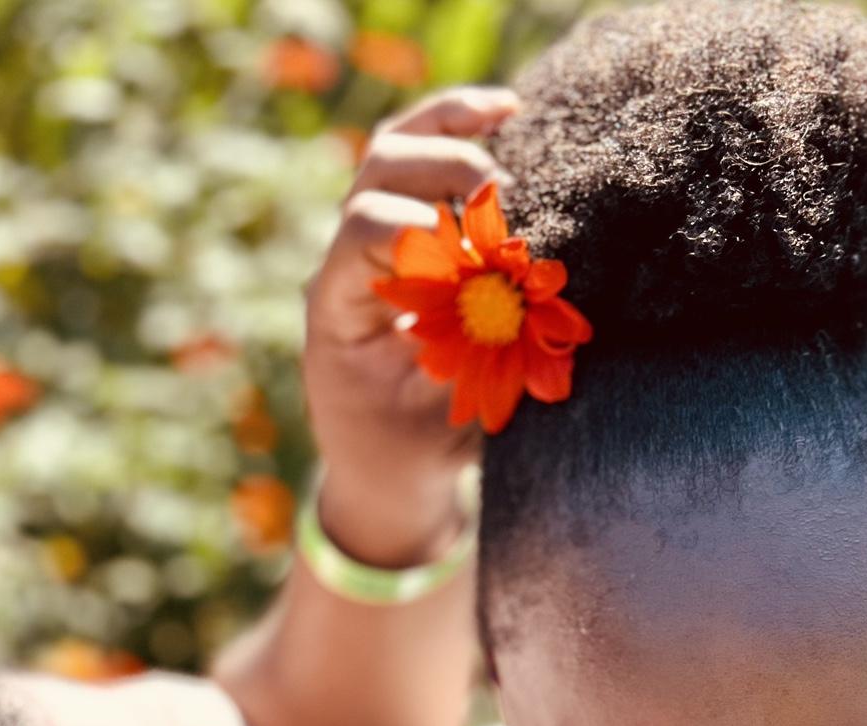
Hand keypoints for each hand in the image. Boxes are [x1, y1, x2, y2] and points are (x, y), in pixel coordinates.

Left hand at [302, 86, 517, 567]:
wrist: (386, 473)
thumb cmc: (412, 453)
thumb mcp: (448, 416)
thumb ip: (479, 358)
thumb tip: (530, 295)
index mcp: (336, 310)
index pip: (362, 233)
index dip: (420, 230)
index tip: (473, 256)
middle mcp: (343, 268)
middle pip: (372, 176)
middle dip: (437, 167)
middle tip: (497, 186)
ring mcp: (368, 248)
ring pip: (389, 154)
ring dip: (446, 127)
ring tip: (508, 115)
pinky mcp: (401, 239)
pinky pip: (416, 165)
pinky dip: (454, 129)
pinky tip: (507, 111)